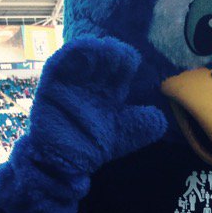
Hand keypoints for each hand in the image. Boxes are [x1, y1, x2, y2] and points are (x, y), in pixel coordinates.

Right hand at [28, 36, 166, 174]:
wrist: (63, 163)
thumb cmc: (91, 146)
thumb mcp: (122, 136)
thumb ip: (142, 127)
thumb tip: (160, 118)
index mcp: (108, 91)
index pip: (119, 71)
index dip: (126, 62)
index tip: (134, 60)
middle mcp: (90, 83)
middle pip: (102, 61)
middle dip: (112, 54)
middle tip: (122, 54)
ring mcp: (70, 83)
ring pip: (82, 59)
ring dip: (94, 50)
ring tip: (107, 49)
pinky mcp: (51, 86)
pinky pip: (59, 66)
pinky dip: (70, 56)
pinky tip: (85, 49)